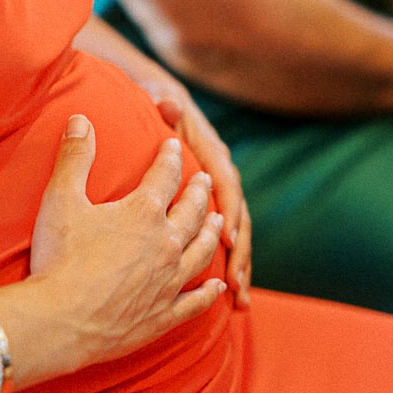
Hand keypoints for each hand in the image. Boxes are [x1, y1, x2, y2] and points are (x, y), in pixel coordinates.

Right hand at [28, 115, 226, 370]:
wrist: (61, 320)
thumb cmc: (58, 258)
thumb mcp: (61, 199)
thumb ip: (75, 156)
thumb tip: (80, 118)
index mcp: (143, 213)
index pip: (164, 176)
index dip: (170, 158)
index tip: (174, 145)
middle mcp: (165, 244)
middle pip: (191, 212)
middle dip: (199, 192)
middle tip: (204, 180)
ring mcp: (169, 281)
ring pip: (201, 251)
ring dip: (211, 233)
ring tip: (218, 221)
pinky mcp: (163, 315)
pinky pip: (195, 301)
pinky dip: (209, 292)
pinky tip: (217, 286)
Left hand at [137, 73, 250, 306]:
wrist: (157, 92)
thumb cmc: (153, 98)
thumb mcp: (157, 95)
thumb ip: (163, 100)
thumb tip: (168, 103)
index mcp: (209, 149)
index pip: (225, 182)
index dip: (228, 210)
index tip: (227, 236)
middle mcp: (218, 172)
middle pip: (237, 215)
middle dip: (239, 251)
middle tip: (237, 283)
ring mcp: (215, 191)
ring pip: (234, 232)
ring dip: (238, 264)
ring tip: (239, 299)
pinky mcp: (206, 205)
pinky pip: (220, 238)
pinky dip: (227, 266)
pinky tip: (229, 296)